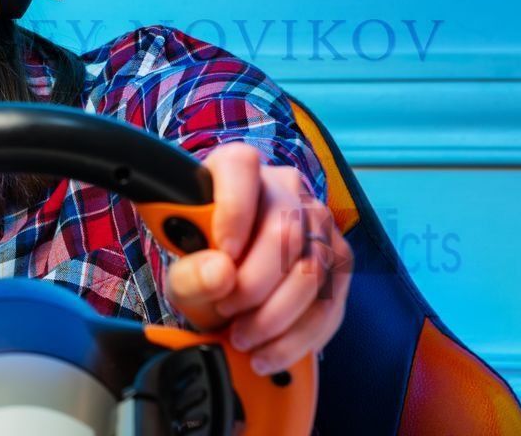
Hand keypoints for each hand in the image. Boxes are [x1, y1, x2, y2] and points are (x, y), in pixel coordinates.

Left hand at [164, 142, 353, 375]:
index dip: (233, 212)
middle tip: (226, 313)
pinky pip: (331, 301)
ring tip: (244, 338)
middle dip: (254, 286)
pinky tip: (270, 352)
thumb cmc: (203, 267)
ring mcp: (318, 220)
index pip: (240, 167)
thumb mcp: (182, 274)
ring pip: (313, 269)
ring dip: (276, 318)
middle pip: (284, 231)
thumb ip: (190, 274)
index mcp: (235, 168)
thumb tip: (222, 273)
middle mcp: (283, 186)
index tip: (221, 256)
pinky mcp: (338, 258)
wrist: (228, 285)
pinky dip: (299, 336)